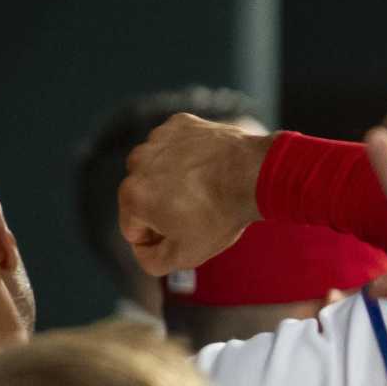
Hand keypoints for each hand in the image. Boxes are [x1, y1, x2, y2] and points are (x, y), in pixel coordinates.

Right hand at [117, 114, 272, 274]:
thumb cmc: (220, 215)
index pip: (134, 231)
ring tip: (204, 190)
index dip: (159, 240)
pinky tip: (208, 168)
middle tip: (197, 213)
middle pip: (144, 198)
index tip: (184, 234)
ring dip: (174, 181)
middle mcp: (136, 162)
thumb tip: (143, 251)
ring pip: (158, 171)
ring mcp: (157, 139)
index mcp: (131, 195)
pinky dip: (189, 158)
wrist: (255, 175)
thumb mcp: (186, 255)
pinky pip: (176, 148)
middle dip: (164, 209)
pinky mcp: (178, 124)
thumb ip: (153, 262)